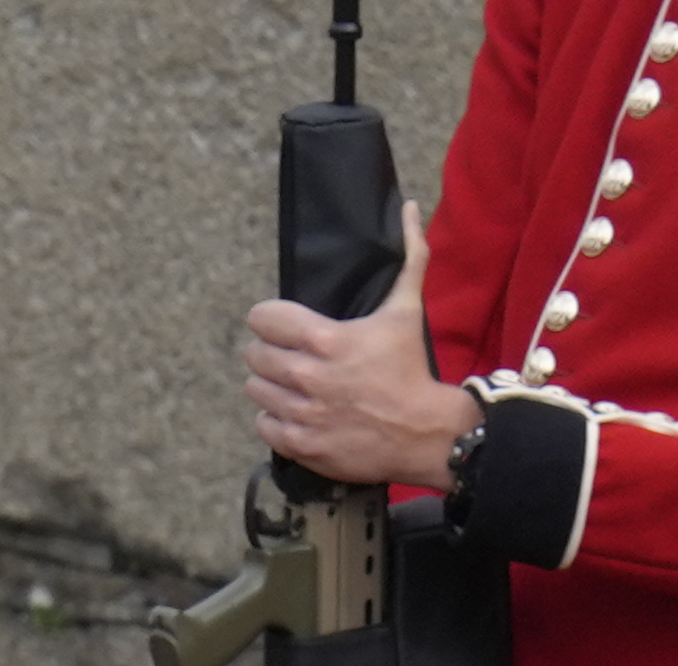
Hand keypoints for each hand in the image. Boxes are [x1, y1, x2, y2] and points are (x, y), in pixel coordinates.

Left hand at [242, 203, 469, 491]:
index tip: (277, 322)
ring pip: (255, 389)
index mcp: (327, 340)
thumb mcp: (408, 310)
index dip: (267, 318)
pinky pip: (262, 424)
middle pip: (254, 355)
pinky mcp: (300, 444)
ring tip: (289, 381)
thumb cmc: (410, 368)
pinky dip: (273, 417)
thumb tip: (411, 210)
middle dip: (267, 351)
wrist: (423, 431)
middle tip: (285, 353)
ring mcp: (302, 413)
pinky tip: (292, 410)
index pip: (264, 318)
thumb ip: (409, 257)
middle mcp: (308, 377)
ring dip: (268, 384)